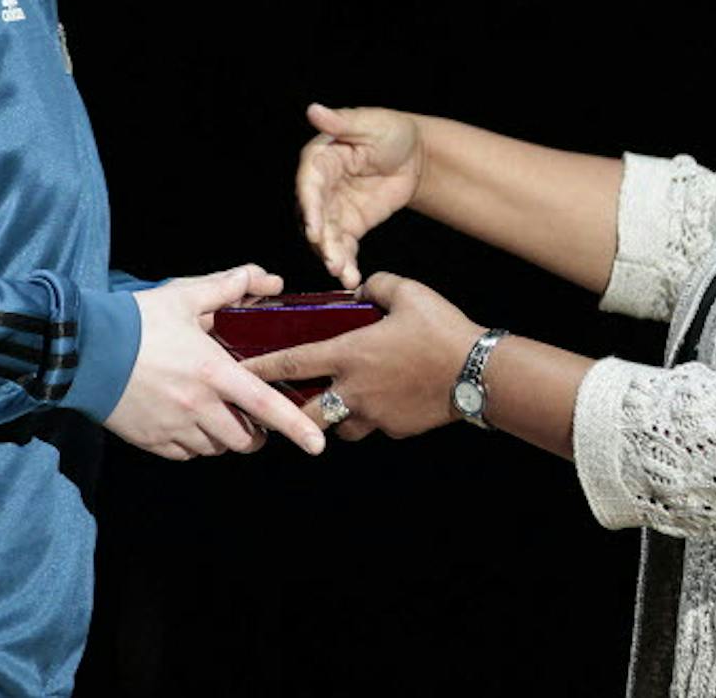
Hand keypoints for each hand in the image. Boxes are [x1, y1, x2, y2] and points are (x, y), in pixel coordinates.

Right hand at [102, 265, 326, 460]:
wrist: (82, 350)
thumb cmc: (136, 320)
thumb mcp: (185, 297)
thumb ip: (230, 287)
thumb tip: (269, 280)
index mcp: (213, 372)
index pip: (266, 406)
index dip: (296, 427)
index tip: (318, 445)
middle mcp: (198, 406)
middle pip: (245, 439)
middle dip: (256, 433)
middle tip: (254, 417)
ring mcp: (174, 428)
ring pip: (216, 449)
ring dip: (225, 437)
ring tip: (219, 414)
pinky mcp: (152, 441)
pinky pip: (186, 453)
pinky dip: (195, 443)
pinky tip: (189, 420)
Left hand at [242, 273, 476, 440]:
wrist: (478, 372)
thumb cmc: (442, 329)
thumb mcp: (408, 292)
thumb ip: (376, 285)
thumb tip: (362, 291)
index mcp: (350, 354)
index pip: (290, 363)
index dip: (259, 368)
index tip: (237, 373)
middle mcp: (354, 390)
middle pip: (305, 412)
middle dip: (289, 413)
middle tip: (283, 406)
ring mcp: (375, 414)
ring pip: (339, 426)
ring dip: (334, 417)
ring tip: (342, 402)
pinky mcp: (396, 429)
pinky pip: (375, 426)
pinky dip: (373, 417)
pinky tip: (387, 401)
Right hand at [297, 103, 425, 288]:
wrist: (416, 155)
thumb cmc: (391, 131)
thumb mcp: (369, 124)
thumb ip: (342, 122)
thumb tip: (313, 110)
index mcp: (319, 159)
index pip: (309, 185)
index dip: (310, 208)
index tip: (314, 229)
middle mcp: (319, 187)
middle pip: (313, 218)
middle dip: (320, 241)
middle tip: (331, 261)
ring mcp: (332, 209)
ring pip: (325, 237)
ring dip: (331, 257)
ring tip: (343, 275)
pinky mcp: (349, 225)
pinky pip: (343, 247)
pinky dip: (346, 263)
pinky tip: (351, 278)